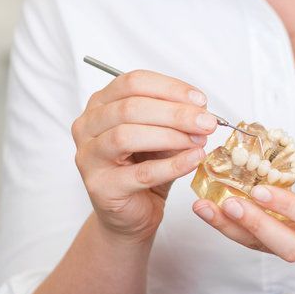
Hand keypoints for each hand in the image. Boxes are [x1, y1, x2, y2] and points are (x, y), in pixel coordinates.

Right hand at [71, 69, 216, 243]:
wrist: (133, 211)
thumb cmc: (144, 166)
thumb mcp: (162, 134)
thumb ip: (175, 119)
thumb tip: (201, 112)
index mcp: (101, 104)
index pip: (133, 82)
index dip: (170, 88)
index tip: (200, 100)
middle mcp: (87, 126)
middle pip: (130, 108)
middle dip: (175, 113)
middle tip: (207, 122)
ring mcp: (89, 157)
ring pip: (126, 136)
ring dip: (170, 136)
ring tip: (199, 141)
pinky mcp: (101, 187)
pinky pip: (140, 173)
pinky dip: (172, 165)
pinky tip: (193, 159)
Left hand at [192, 152, 294, 269]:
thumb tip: (266, 152)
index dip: (287, 205)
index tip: (259, 189)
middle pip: (288, 246)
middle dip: (255, 225)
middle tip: (228, 203)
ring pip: (265, 248)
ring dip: (231, 229)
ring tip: (203, 208)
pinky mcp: (281, 249)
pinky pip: (255, 243)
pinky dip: (230, 227)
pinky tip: (209, 211)